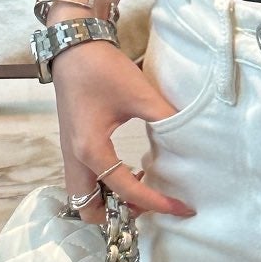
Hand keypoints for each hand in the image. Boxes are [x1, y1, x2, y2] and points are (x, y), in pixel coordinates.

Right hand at [50, 36, 198, 222]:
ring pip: (84, 198)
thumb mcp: (139, 94)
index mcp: (91, 150)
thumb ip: (166, 118)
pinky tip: (128, 170)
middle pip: (90, 210)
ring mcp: (70, 153)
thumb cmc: (103, 69)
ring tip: (140, 188)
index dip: (157, 202)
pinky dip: (104, 187)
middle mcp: (76, 159)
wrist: (74, 47)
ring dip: (109, 202)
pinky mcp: (72, 145)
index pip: (126, 191)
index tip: (182, 208)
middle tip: (149, 200)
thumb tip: (190, 137)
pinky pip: (86, 182)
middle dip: (119, 214)